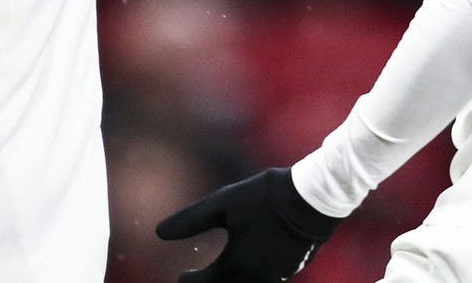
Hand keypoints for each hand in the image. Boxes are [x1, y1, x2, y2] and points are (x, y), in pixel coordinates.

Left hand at [156, 168, 342, 282]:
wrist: (313, 198)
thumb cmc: (265, 197)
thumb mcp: (222, 204)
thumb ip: (190, 221)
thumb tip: (158, 232)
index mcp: (235, 266)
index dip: (188, 281)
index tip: (182, 276)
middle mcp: (255, 279)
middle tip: (197, 279)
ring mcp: (275, 277)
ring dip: (229, 282)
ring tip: (221, 273)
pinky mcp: (290, 270)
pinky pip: (263, 281)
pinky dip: (249, 277)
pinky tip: (248, 264)